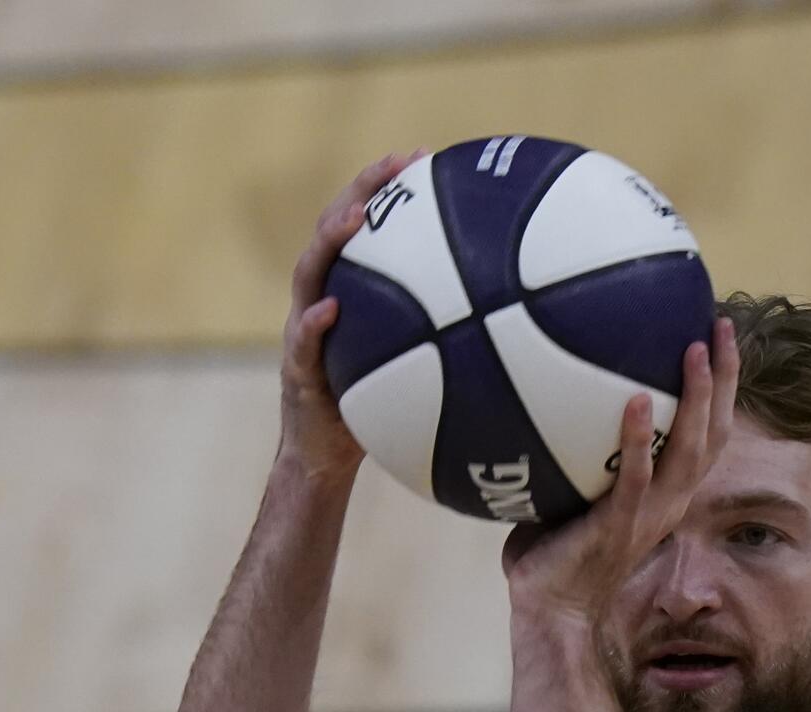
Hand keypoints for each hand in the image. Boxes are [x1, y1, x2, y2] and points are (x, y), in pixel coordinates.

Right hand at [280, 149, 429, 482]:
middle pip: (332, 231)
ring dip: (330, 243)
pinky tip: (330, 311)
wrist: (326, 457)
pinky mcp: (296, 372)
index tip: (420, 156)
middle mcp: (320, 300)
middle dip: (360, 191)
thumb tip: (515, 316)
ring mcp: (303, 332)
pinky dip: (313, 325)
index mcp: (349, 292)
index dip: (384, 186)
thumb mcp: (417, 364)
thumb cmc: (378, 409)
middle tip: (394, 166)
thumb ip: (446, 334)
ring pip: (308, 275)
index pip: (362, 225)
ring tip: (357, 219)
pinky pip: (301, 345)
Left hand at [502, 316, 738, 624]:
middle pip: (715, 434)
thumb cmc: (552, 557)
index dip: (720, 389)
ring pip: (689, 451)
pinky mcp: (616, 528)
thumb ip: (571, 454)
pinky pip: (633, 478)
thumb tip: (539, 398)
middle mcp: (668, 504)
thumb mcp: (567, 494)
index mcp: (665, 496)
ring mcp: (647, 516)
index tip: (717, 338)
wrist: (549, 614)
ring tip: (694, 350)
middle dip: (724, 379)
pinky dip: (639, 439)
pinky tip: (638, 400)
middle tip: (719, 327)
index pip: (707, 434)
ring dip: (696, 399)